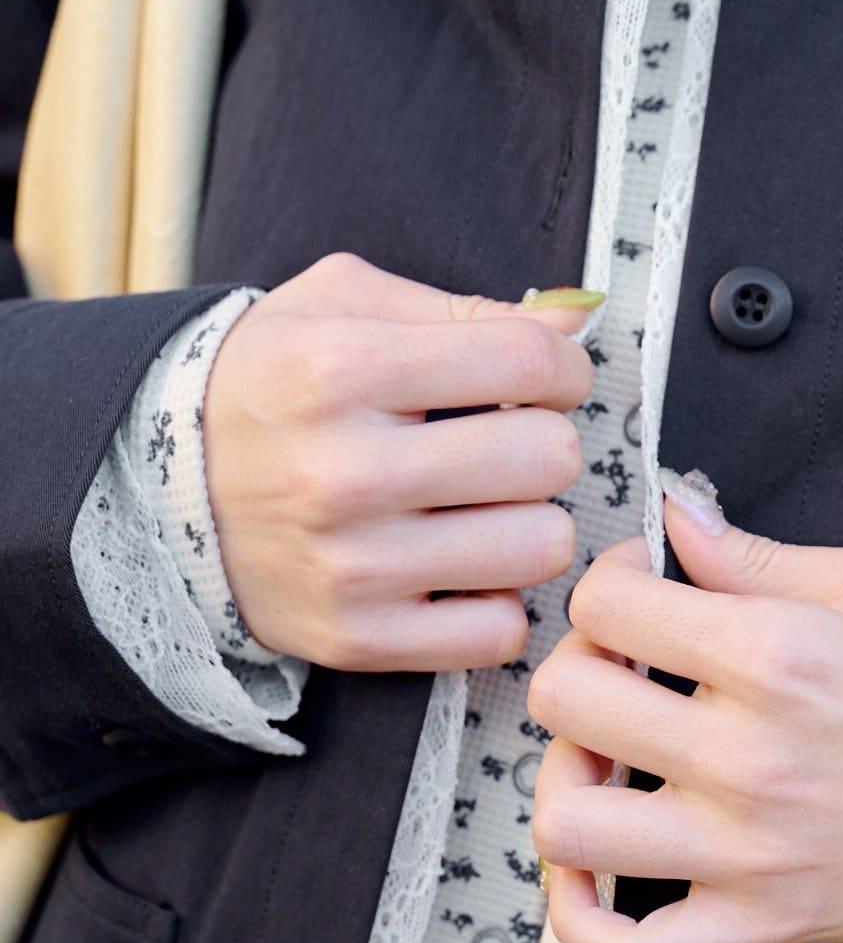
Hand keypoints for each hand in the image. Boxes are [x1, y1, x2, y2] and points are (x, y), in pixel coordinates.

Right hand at [202, 253, 599, 669]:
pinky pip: (500, 631)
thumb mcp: (341, 306)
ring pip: (540, 548)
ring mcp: (354, 564)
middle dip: (545, 445)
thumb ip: (463, 307)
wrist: (164, 489)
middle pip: (549, 457)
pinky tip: (460, 572)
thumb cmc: (275, 386)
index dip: (562, 367)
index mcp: (344, 366)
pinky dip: (495, 603)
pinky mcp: (360, 637)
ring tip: (484, 510)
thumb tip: (578, 316)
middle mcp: (347, 470)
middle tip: (507, 449)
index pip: (528, 361)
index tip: (544, 381)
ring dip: (529, 526)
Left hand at [527, 476, 842, 942]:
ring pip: (570, 827)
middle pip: (566, 702)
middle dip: (577, 670)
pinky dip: (585, 926)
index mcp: (777, 656)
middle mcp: (748, 758)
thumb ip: (761, 555)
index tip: (642, 587)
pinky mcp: (754, 922)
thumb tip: (675, 513)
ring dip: (565, 785)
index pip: (608, 603)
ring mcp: (745, 852)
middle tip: (618, 670)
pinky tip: (590, 878)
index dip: (609, 581)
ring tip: (603, 765)